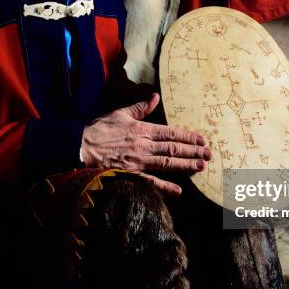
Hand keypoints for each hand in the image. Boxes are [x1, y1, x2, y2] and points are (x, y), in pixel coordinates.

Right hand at [81, 93, 210, 194]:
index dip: (188, 137)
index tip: (202, 140)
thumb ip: (140, 107)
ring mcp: (138, 162)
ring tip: (201, 167)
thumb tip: (155, 97)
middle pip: (174, 149)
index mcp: (142, 130)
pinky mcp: (131, 175)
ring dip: (186, 166)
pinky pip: (150, 182)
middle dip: (193, 152)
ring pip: (167, 164)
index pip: (171, 133)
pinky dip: (165, 187)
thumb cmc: (98, 129)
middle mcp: (144, 146)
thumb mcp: (119, 113)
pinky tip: (178, 191)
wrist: (79, 147)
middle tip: (209, 154)